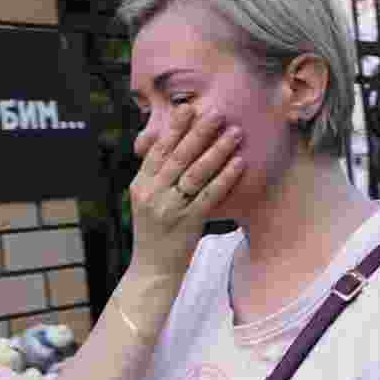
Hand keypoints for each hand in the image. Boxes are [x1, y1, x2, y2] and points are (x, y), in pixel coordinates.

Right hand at [127, 105, 244, 281]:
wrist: (152, 271)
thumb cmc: (154, 232)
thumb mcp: (146, 201)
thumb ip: (156, 175)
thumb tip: (168, 143)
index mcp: (140, 185)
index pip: (158, 150)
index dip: (174, 128)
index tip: (188, 108)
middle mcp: (153, 194)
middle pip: (178, 156)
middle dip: (199, 132)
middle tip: (217, 112)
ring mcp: (170, 208)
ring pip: (196, 173)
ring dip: (217, 150)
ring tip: (235, 132)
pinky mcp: (188, 222)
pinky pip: (210, 195)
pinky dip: (225, 177)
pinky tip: (239, 163)